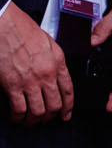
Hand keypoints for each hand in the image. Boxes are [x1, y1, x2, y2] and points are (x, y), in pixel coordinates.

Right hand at [0, 2, 73, 123]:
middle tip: (47, 119)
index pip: (68, 90)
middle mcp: (46, 74)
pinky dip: (18, 117)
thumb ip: (55, 60)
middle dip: (51, 116)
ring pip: (38, 111)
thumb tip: (57, 74)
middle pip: (55, 105)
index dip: (69, 106)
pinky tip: (17, 118)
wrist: (6, 26)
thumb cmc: (23, 30)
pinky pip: (19, 109)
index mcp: (58, 63)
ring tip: (31, 121)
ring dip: (35, 120)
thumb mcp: (49, 43)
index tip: (66, 114)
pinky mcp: (12, 86)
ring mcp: (29, 82)